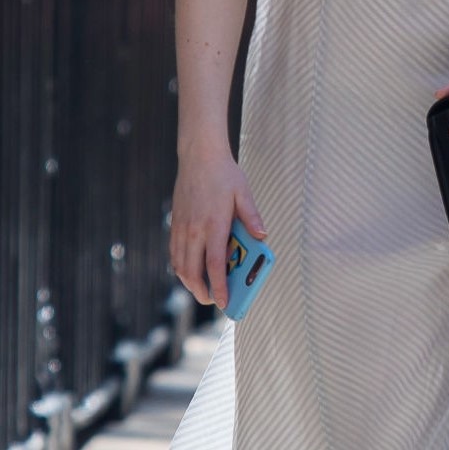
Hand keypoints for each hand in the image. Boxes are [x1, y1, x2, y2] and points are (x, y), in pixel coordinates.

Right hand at [170, 149, 264, 309]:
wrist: (198, 157)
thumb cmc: (224, 175)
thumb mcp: (244, 193)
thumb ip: (251, 217)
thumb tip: (262, 236)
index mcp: (214, 224)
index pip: (214, 264)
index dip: (219, 286)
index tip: (224, 302)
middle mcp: (194, 231)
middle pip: (193, 272)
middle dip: (202, 291)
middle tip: (214, 300)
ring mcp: (181, 229)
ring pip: (180, 266)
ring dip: (190, 283)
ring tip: (203, 290)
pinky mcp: (175, 226)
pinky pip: (175, 254)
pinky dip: (181, 268)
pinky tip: (191, 270)